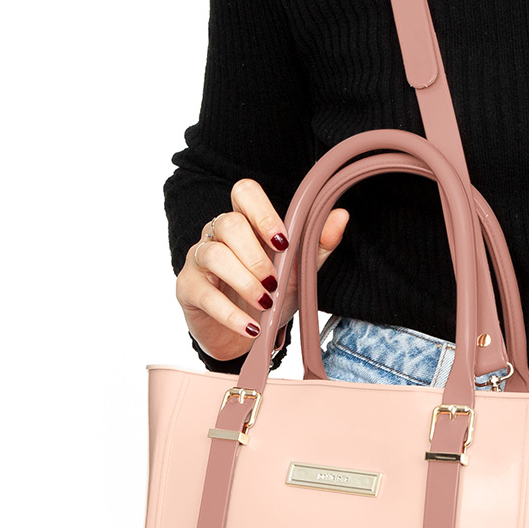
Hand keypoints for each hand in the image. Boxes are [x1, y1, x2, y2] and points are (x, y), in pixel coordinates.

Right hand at [176, 177, 348, 363]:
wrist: (246, 334)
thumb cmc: (270, 294)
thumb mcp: (299, 271)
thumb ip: (317, 244)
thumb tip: (341, 215)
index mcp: (245, 222)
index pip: (244, 193)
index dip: (263, 212)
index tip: (283, 242)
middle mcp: (217, 233)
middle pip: (229, 224)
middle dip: (256, 256)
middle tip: (274, 282)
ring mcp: (199, 259)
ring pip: (214, 255)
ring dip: (245, 282)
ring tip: (264, 303)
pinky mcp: (187, 288)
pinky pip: (205, 294)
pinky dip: (231, 314)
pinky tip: (252, 327)